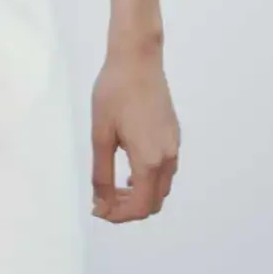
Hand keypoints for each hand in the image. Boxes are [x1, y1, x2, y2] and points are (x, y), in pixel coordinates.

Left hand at [90, 40, 179, 221]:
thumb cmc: (114, 92)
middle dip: (129, 209)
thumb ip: (102, 173)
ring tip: (113, 187)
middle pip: (154, 201)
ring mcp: (174, 144)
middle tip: (103, 201)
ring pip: (162, 187)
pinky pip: (165, 169)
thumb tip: (101, 202)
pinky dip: (148, 179)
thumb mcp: (101, 134)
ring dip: (140, 195)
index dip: (119, 216)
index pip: (140, 206)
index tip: (98, 210)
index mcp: (150, 159)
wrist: (137, 57)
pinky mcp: (174, 133)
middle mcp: (168, 156)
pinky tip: (129, 169)